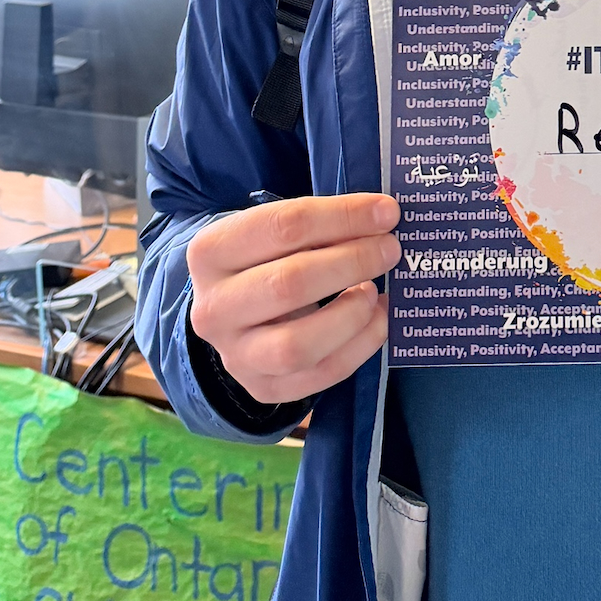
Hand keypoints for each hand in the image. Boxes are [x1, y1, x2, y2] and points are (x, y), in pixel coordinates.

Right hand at [188, 192, 400, 406]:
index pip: (283, 226)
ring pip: (298, 344)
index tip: (386, 212)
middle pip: (289, 284)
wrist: (234, 314)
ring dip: (351, 314)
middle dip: (351, 262)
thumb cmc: (265, 259)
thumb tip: (382, 216)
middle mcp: (214, 307)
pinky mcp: (263, 387)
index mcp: (211, 252)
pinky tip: (376, 319)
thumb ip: (321, 223)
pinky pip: (319, 375)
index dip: (342, 216)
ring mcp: (236, 355)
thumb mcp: (275, 232)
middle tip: (389, 249)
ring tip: (375, 291)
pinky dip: (359, 347)